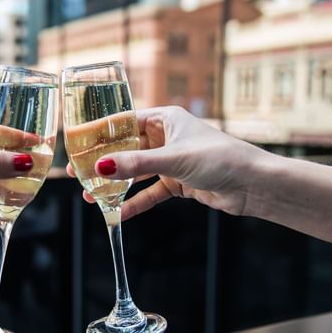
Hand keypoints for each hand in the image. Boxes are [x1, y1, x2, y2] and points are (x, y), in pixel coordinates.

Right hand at [67, 106, 272, 219]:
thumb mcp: (173, 159)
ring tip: (89, 196)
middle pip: (126, 148)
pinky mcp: (178, 183)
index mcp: (166, 118)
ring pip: (136, 172)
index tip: (77, 145)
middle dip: (104, 162)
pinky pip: (150, 192)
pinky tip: (117, 214)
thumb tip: (101, 167)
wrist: (253, 185)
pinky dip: (135, 202)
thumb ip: (136, 164)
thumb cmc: (220, 159)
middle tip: (78, 173)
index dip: (100, 134)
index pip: (125, 122)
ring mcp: (171, 161)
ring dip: (116, 184)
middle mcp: (167, 137)